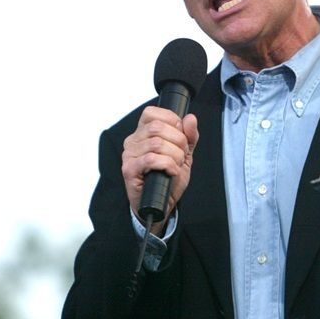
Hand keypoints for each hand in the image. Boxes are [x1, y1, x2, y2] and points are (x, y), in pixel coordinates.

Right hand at [122, 107, 198, 233]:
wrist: (161, 205)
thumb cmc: (168, 179)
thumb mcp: (184, 154)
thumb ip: (189, 136)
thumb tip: (190, 118)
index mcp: (142, 133)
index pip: (151, 113)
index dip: (171, 120)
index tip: (181, 135)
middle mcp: (132, 141)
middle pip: (157, 127)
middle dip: (178, 140)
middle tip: (182, 154)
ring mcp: (129, 155)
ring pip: (157, 143)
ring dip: (175, 155)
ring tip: (177, 165)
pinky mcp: (129, 170)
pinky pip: (152, 159)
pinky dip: (168, 165)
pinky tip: (171, 172)